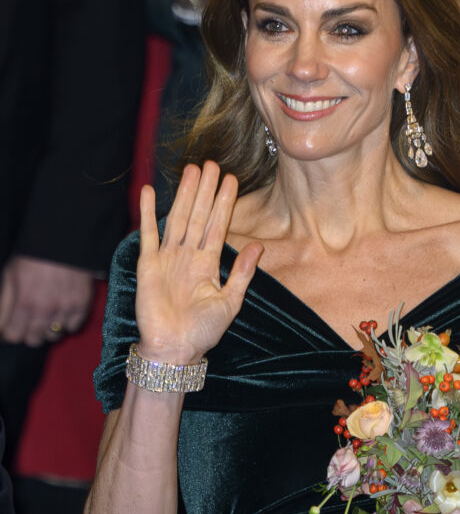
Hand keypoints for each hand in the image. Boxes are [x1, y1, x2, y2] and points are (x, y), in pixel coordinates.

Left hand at [0, 256, 94, 345]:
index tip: (13, 325)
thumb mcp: (11, 275)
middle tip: (30, 319)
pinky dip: (67, 322)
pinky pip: (72, 327)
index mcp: (24, 302)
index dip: (11, 331)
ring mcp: (66, 309)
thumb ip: (5, 302)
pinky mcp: (82, 305)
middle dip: (28, 332)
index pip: (13, 336)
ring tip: (47, 313)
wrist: (64, 240)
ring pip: (53, 336)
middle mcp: (46, 309)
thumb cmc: (34, 257)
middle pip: (33, 341)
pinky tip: (62, 309)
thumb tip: (2, 325)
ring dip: (48, 328)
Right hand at [135, 162, 261, 362]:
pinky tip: (149, 191)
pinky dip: (147, 212)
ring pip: (177, 218)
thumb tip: (259, 246)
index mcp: (208, 264)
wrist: (175, 350)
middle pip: (198, 215)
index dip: (224, 202)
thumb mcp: (230, 301)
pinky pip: (148, 234)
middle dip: (205, 190)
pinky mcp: (148, 265)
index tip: (231, 179)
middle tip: (211, 163)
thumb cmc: (202, 332)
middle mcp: (188, 256)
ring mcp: (167, 258)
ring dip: (183, 194)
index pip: (217, 225)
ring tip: (191, 169)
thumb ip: (243, 273)